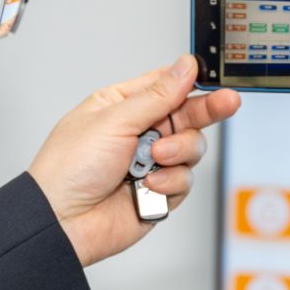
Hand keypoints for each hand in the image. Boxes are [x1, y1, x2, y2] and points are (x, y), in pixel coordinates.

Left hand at [29, 54, 242, 266]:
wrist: (62, 222)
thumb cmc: (69, 168)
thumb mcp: (114, 120)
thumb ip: (157, 96)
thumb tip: (185, 67)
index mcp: (121, 106)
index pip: (166, 86)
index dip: (191, 82)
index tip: (214, 80)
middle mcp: (138, 132)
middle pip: (187, 115)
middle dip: (207, 110)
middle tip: (228, 102)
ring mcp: (150, 163)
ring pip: (191, 148)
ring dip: (178, 152)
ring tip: (156, 158)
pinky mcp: (159, 192)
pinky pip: (184, 181)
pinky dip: (170, 183)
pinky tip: (148, 186)